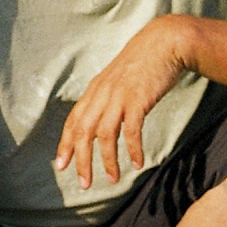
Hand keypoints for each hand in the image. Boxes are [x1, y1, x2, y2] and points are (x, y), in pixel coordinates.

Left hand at [55, 17, 187, 188]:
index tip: (61, 166)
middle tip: (84, 184)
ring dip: (107, 161)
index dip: (65, 145)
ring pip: (105, 135)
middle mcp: (102, 94)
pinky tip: (137, 163)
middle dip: (81, 161)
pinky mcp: (138, 99)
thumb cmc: (144, 63)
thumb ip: (107, 97)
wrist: (165, 42)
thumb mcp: (118, 79)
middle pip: (83, 132)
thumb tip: (102, 121)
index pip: (73, 121)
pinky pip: (132, 130)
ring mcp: (119, 96)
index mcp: (95, 90)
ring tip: (113, 180)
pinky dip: (133, 149)